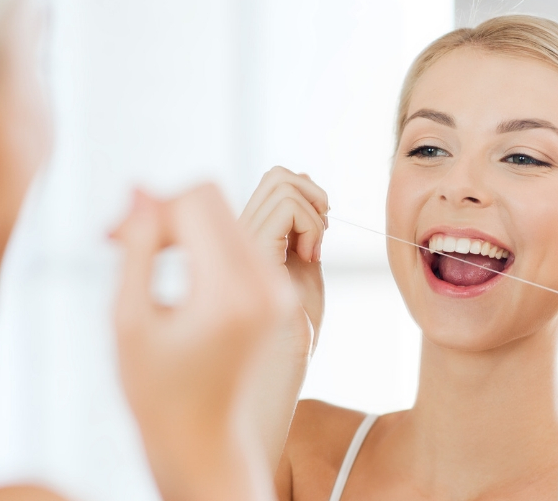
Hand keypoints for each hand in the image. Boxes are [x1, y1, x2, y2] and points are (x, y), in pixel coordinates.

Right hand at [112, 184, 307, 500]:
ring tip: (146, 260)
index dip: (151, 210)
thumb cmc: (155, 392)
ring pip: (230, 214)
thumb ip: (136, 249)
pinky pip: (242, 240)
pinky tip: (175, 274)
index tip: (116, 240)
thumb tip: (141, 188)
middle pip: (217, 199)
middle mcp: (267, 286)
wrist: (203, 441)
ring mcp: (279, 290)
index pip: (198, 200)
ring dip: (185, 226)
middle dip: (167, 211)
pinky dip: (204, 244)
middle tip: (123, 241)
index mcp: (232, 293)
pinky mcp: (280, 295)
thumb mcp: (128, 319)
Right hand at [239, 166, 327, 354]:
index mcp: (245, 239)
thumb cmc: (291, 335)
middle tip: (320, 238)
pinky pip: (286, 210)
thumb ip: (299, 230)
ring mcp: (241, 247)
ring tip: (313, 251)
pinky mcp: (254, 260)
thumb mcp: (303, 269)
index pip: (273, 183)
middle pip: (277, 175)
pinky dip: (311, 224)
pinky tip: (312, 257)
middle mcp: (237, 238)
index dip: (306, 197)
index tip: (318, 237)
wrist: (276, 381)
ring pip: (282, 185)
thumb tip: (304, 179)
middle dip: (313, 195)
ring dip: (313, 212)